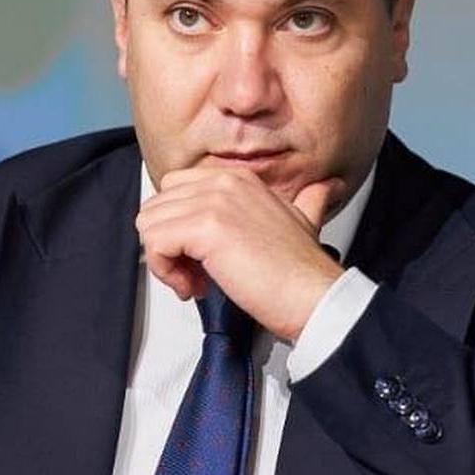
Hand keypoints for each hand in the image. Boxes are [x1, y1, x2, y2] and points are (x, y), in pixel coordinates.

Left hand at [135, 166, 346, 340]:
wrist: (314, 295)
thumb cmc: (304, 270)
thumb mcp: (306, 220)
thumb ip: (309, 201)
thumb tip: (325, 189)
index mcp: (239, 179)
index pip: (174, 190)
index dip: (177, 227)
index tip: (199, 256)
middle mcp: (224, 183)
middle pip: (156, 206)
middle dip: (166, 244)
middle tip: (193, 273)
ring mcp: (214, 203)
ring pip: (149, 224)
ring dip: (165, 261)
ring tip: (195, 281)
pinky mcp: (205, 229)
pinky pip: (154, 244)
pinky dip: (165, 272)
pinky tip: (193, 287)